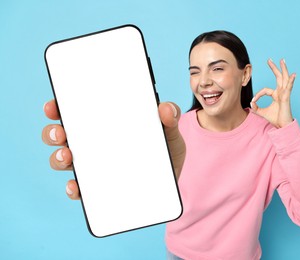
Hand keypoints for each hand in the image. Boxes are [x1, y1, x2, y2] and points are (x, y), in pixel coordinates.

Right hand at [42, 100, 184, 199]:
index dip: (59, 106)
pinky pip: (79, 189)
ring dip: (58, 158)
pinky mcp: (98, 189)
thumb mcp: (169, 132)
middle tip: (60, 133)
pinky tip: (77, 186)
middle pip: (62, 135)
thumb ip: (170, 118)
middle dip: (53, 132)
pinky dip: (73, 188)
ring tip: (68, 156)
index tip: (54, 106)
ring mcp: (93, 167)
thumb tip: (165, 108)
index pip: (76, 111)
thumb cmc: (166, 150)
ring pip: (64, 160)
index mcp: (106, 124)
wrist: (172, 181)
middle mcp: (93, 144)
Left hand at [251, 59, 295, 127]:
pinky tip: (293, 74)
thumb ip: (256, 108)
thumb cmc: (275, 118)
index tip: (253, 101)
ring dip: (283, 69)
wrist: (282, 125)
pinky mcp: (287, 97)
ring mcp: (284, 94)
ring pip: (284, 79)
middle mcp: (281, 92)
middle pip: (278, 77)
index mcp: (276, 95)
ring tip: (282, 60)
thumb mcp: (261, 112)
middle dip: (274, 68)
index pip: (265, 90)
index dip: (258, 95)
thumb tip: (250, 103)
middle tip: (269, 60)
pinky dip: (291, 81)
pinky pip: (289, 87)